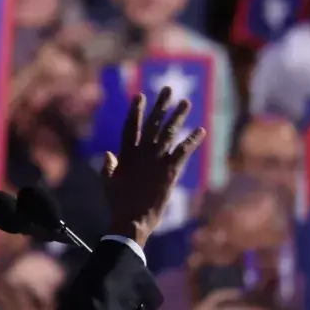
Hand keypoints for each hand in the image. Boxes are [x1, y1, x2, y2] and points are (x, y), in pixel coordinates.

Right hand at [103, 88, 206, 245]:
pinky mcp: (170, 171)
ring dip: (178, 116)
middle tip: (168, 89)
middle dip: (161, 105)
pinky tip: (201, 130)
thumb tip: (109, 154)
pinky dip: (192, 140)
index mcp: (126, 155)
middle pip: (153, 123)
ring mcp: (157, 161)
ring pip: (169, 132)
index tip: (140, 95)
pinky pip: (183, 151)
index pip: (131, 126)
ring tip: (186, 102)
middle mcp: (142, 153)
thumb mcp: (108, 183)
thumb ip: (109, 167)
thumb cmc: (118, 203)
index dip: (136, 110)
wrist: (132, 219)